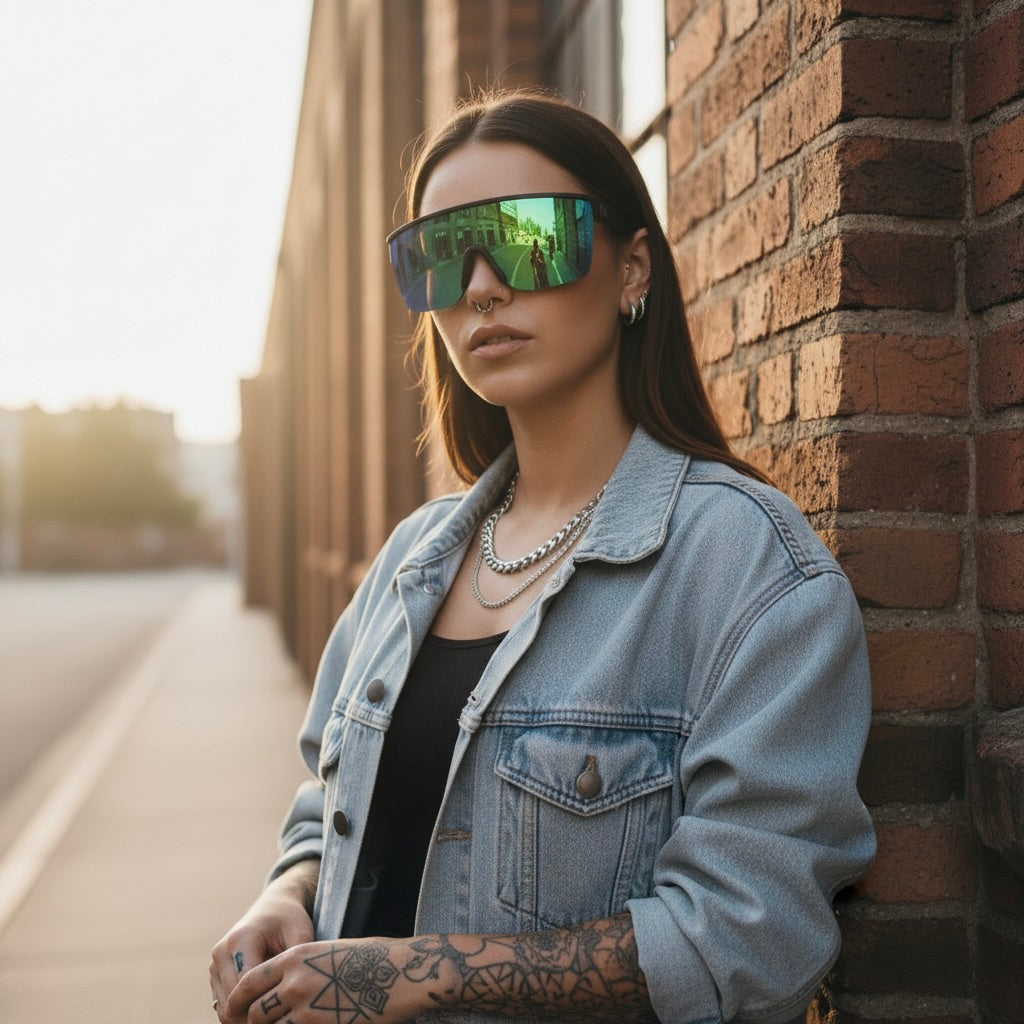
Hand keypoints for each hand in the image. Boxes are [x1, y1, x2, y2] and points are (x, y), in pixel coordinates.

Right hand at [210, 860, 318, 1017]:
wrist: (274, 907)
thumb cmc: (290, 921)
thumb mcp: (301, 935)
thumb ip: (293, 963)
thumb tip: (293, 994)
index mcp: (241, 940)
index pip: (245, 987)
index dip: (264, 1006)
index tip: (284, 1010)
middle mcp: (221, 952)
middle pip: (231, 1002)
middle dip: (254, 1015)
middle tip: (280, 1016)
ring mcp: (214, 963)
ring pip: (224, 1008)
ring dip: (245, 1014)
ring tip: (273, 1010)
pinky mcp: (214, 974)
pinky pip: (223, 1005)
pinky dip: (240, 1010)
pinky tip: (263, 1004)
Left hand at [222, 938, 420, 1023]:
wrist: (401, 971)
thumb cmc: (371, 959)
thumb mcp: (329, 952)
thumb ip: (302, 968)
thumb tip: (282, 989)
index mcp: (296, 956)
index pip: (248, 982)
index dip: (237, 1001)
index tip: (236, 1012)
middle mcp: (294, 980)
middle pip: (253, 1012)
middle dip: (252, 1023)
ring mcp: (305, 1007)